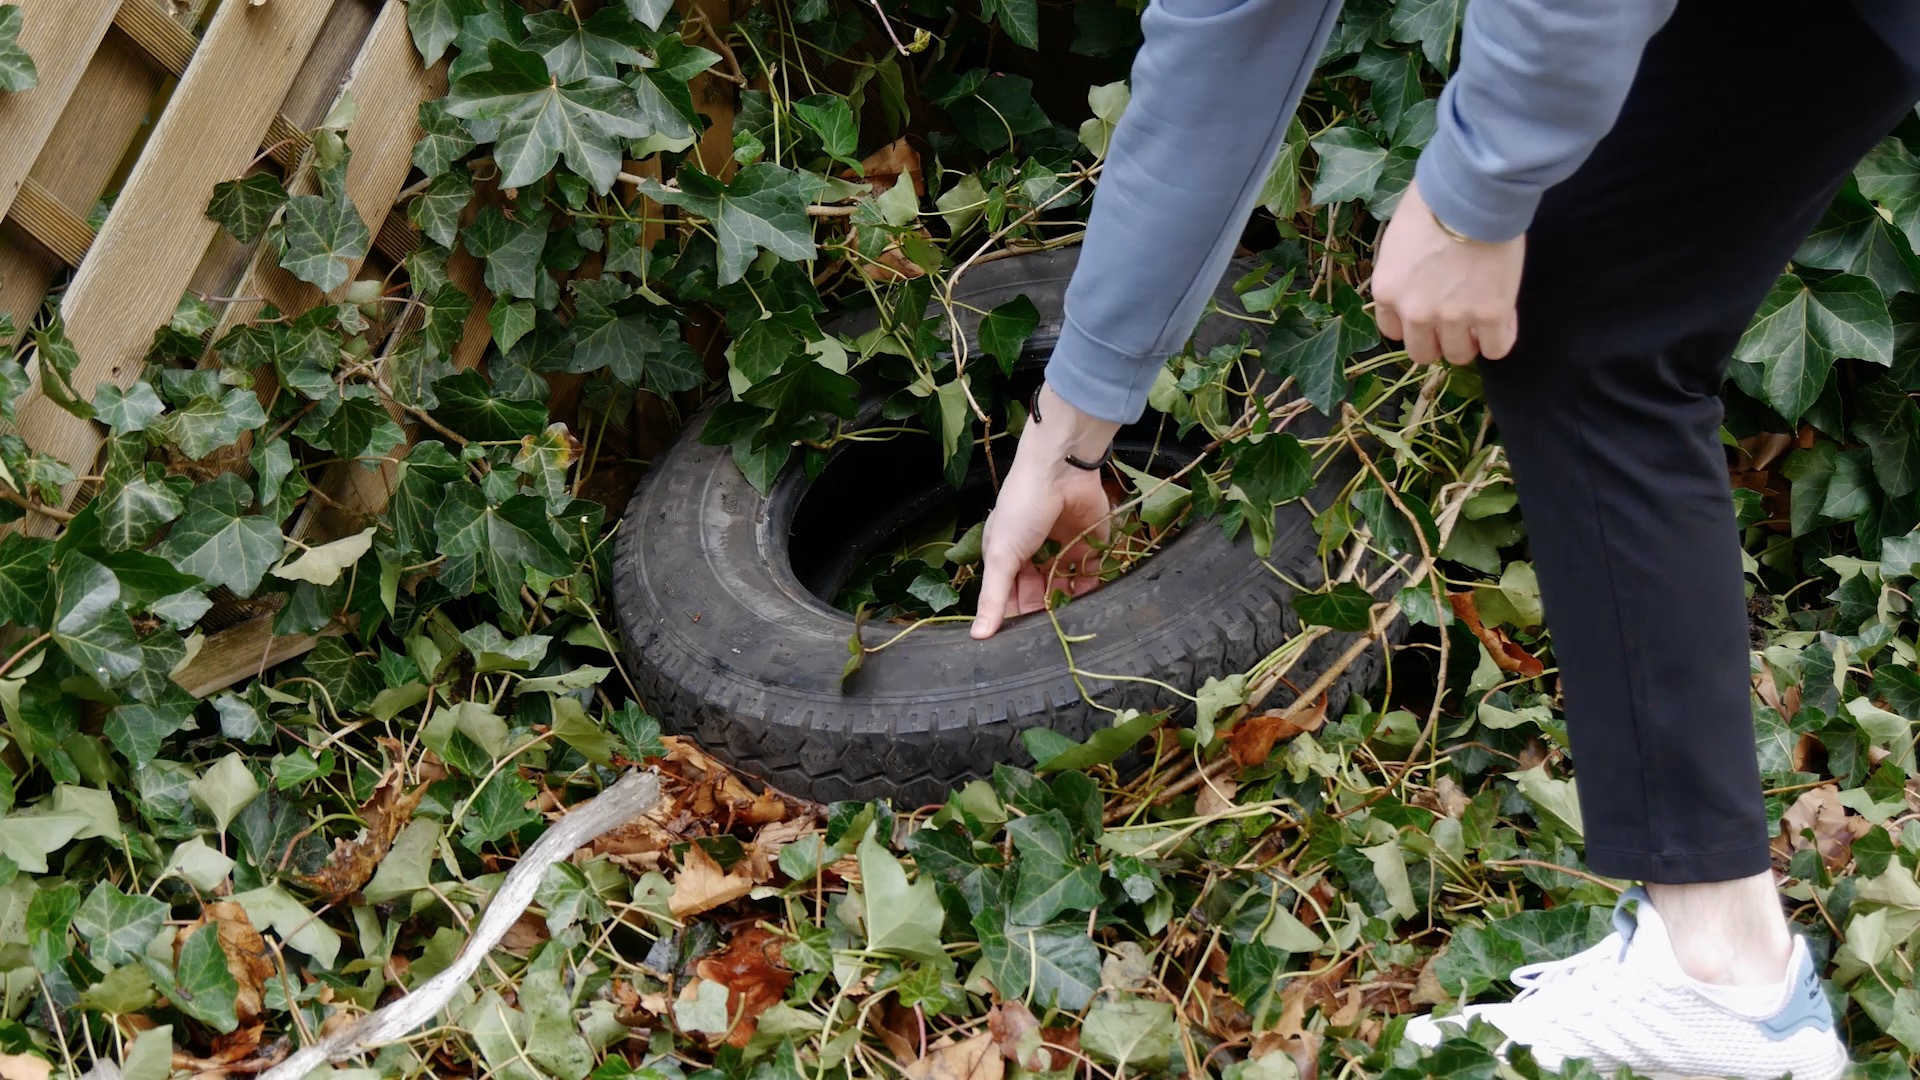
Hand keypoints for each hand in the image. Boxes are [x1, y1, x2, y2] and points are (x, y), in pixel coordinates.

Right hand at [970, 385, 1119, 639]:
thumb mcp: (1001, 554)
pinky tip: (1093, 602)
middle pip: (1038, 595)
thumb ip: (993, 597)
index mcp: (1005, 555)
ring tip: (1073, 622)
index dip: (1014, 617)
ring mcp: (1062, 549)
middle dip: (1042, 612)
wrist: (1062, 468)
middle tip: (1050, 635)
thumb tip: (977, 636)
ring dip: (1068, 604)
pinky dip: (1092, 588)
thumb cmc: (1022, 507)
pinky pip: (1092, 573)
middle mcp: (1033, 555)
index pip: (1008, 596)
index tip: (1020, 642)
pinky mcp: (1089, 543)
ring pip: (1065, 587)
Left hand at [1372, 179, 1525, 365]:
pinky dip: (1500, 338)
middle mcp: (1415, 312)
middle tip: (1455, 321)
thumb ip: (1404, 270)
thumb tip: (1418, 273)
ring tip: (1481, 320)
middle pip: (1423, 352)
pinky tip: (1503, 320)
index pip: (1392, 331)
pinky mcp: (1490, 315)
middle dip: (1438, 340)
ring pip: (1459, 354)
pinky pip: (1497, 348)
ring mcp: (1453, 317)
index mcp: (1388, 291)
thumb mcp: (1400, 238)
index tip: (1427, 314)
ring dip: (1469, 341)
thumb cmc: (1435, 201)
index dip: (1412, 324)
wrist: (1472, 193)